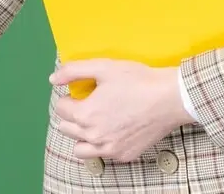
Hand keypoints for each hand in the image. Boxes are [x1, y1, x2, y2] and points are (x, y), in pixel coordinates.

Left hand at [49, 60, 192, 162]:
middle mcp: (94, 137)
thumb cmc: (137, 81)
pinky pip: (102, 155)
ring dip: (81, 135)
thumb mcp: (102, 67)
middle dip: (72, 115)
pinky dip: (101, 145)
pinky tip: (112, 129)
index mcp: (85, 115)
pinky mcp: (125, 155)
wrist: (170, 98)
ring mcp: (110, 149)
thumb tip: (53, 79)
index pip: (60, 109)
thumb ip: (73, 71)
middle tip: (88, 103)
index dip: (69, 96)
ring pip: (80, 148)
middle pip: (66, 128)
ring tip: (95, 120)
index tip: (81, 91)